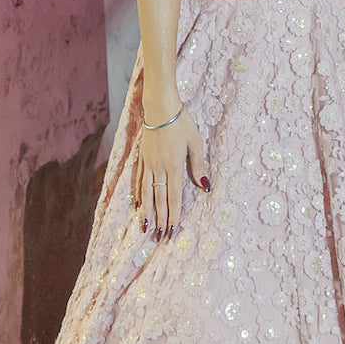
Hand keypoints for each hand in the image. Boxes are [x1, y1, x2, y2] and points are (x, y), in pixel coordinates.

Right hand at [133, 109, 208, 241]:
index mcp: (174, 166)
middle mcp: (159, 168)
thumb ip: (199, 166)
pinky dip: (139, 196)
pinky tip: (138, 205)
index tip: (173, 230)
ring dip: (147, 212)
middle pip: (159, 199)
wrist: (159, 106)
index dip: (174, 215)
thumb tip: (205, 186)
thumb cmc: (181, 122)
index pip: (174, 197)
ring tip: (145, 227)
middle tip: (161, 237)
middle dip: (161, 220)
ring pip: (146, 193)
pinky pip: (139, 181)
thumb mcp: (195, 142)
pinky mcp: (142, 158)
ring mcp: (148, 164)